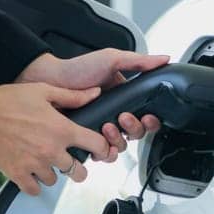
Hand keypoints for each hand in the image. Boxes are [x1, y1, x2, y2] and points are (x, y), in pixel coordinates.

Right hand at [0, 82, 112, 194]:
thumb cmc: (8, 99)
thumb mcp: (43, 91)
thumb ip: (72, 96)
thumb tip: (95, 93)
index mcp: (62, 129)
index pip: (97, 145)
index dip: (102, 148)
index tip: (96, 149)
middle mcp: (51, 150)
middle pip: (79, 172)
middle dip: (77, 167)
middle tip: (67, 160)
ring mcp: (34, 164)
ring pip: (54, 180)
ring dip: (50, 172)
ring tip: (40, 160)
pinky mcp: (17, 173)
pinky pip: (34, 190)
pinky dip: (33, 183)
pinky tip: (28, 171)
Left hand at [16, 50, 169, 157]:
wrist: (49, 79)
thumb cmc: (78, 68)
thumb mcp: (111, 59)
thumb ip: (139, 62)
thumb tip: (164, 59)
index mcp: (124, 99)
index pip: (146, 117)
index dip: (151, 121)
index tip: (148, 116)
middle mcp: (114, 115)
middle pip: (135, 135)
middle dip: (133, 129)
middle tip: (123, 117)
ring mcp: (99, 128)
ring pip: (119, 147)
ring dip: (117, 140)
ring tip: (107, 126)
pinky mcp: (84, 138)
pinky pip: (98, 153)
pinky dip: (102, 152)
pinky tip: (98, 142)